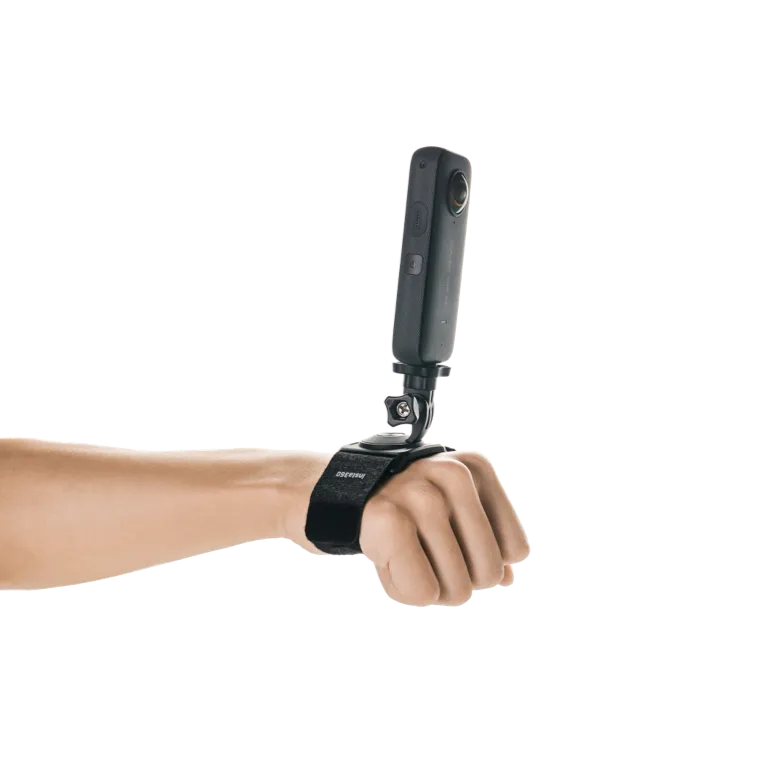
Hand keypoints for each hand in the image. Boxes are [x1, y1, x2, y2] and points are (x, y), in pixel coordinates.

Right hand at [362, 451, 529, 605]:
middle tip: (435, 560)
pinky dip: (410, 592)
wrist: (361, 492)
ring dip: (435, 590)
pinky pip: (423, 592)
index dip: (488, 561)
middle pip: (489, 573)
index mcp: (478, 470)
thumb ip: (493, 545)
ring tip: (414, 560)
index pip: (514, 550)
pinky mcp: (389, 520)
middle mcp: (453, 477)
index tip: (461, 546)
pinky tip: (395, 565)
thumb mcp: (461, 513)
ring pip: (457, 588)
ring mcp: (420, 497)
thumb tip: (506, 577)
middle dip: (464, 580)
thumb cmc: (419, 508)